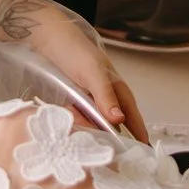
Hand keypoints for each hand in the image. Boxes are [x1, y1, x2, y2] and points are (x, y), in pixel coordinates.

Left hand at [16, 3, 149, 141]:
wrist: (44, 35)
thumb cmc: (72, 49)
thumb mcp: (92, 72)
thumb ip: (105, 96)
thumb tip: (119, 120)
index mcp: (116, 86)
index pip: (132, 114)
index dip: (138, 131)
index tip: (143, 151)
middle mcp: (104, 93)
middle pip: (113, 121)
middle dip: (114, 136)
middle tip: (114, 154)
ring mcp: (88, 95)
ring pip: (95, 120)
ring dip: (92, 130)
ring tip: (90, 142)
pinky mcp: (72, 97)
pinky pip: (79, 116)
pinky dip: (78, 123)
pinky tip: (73, 127)